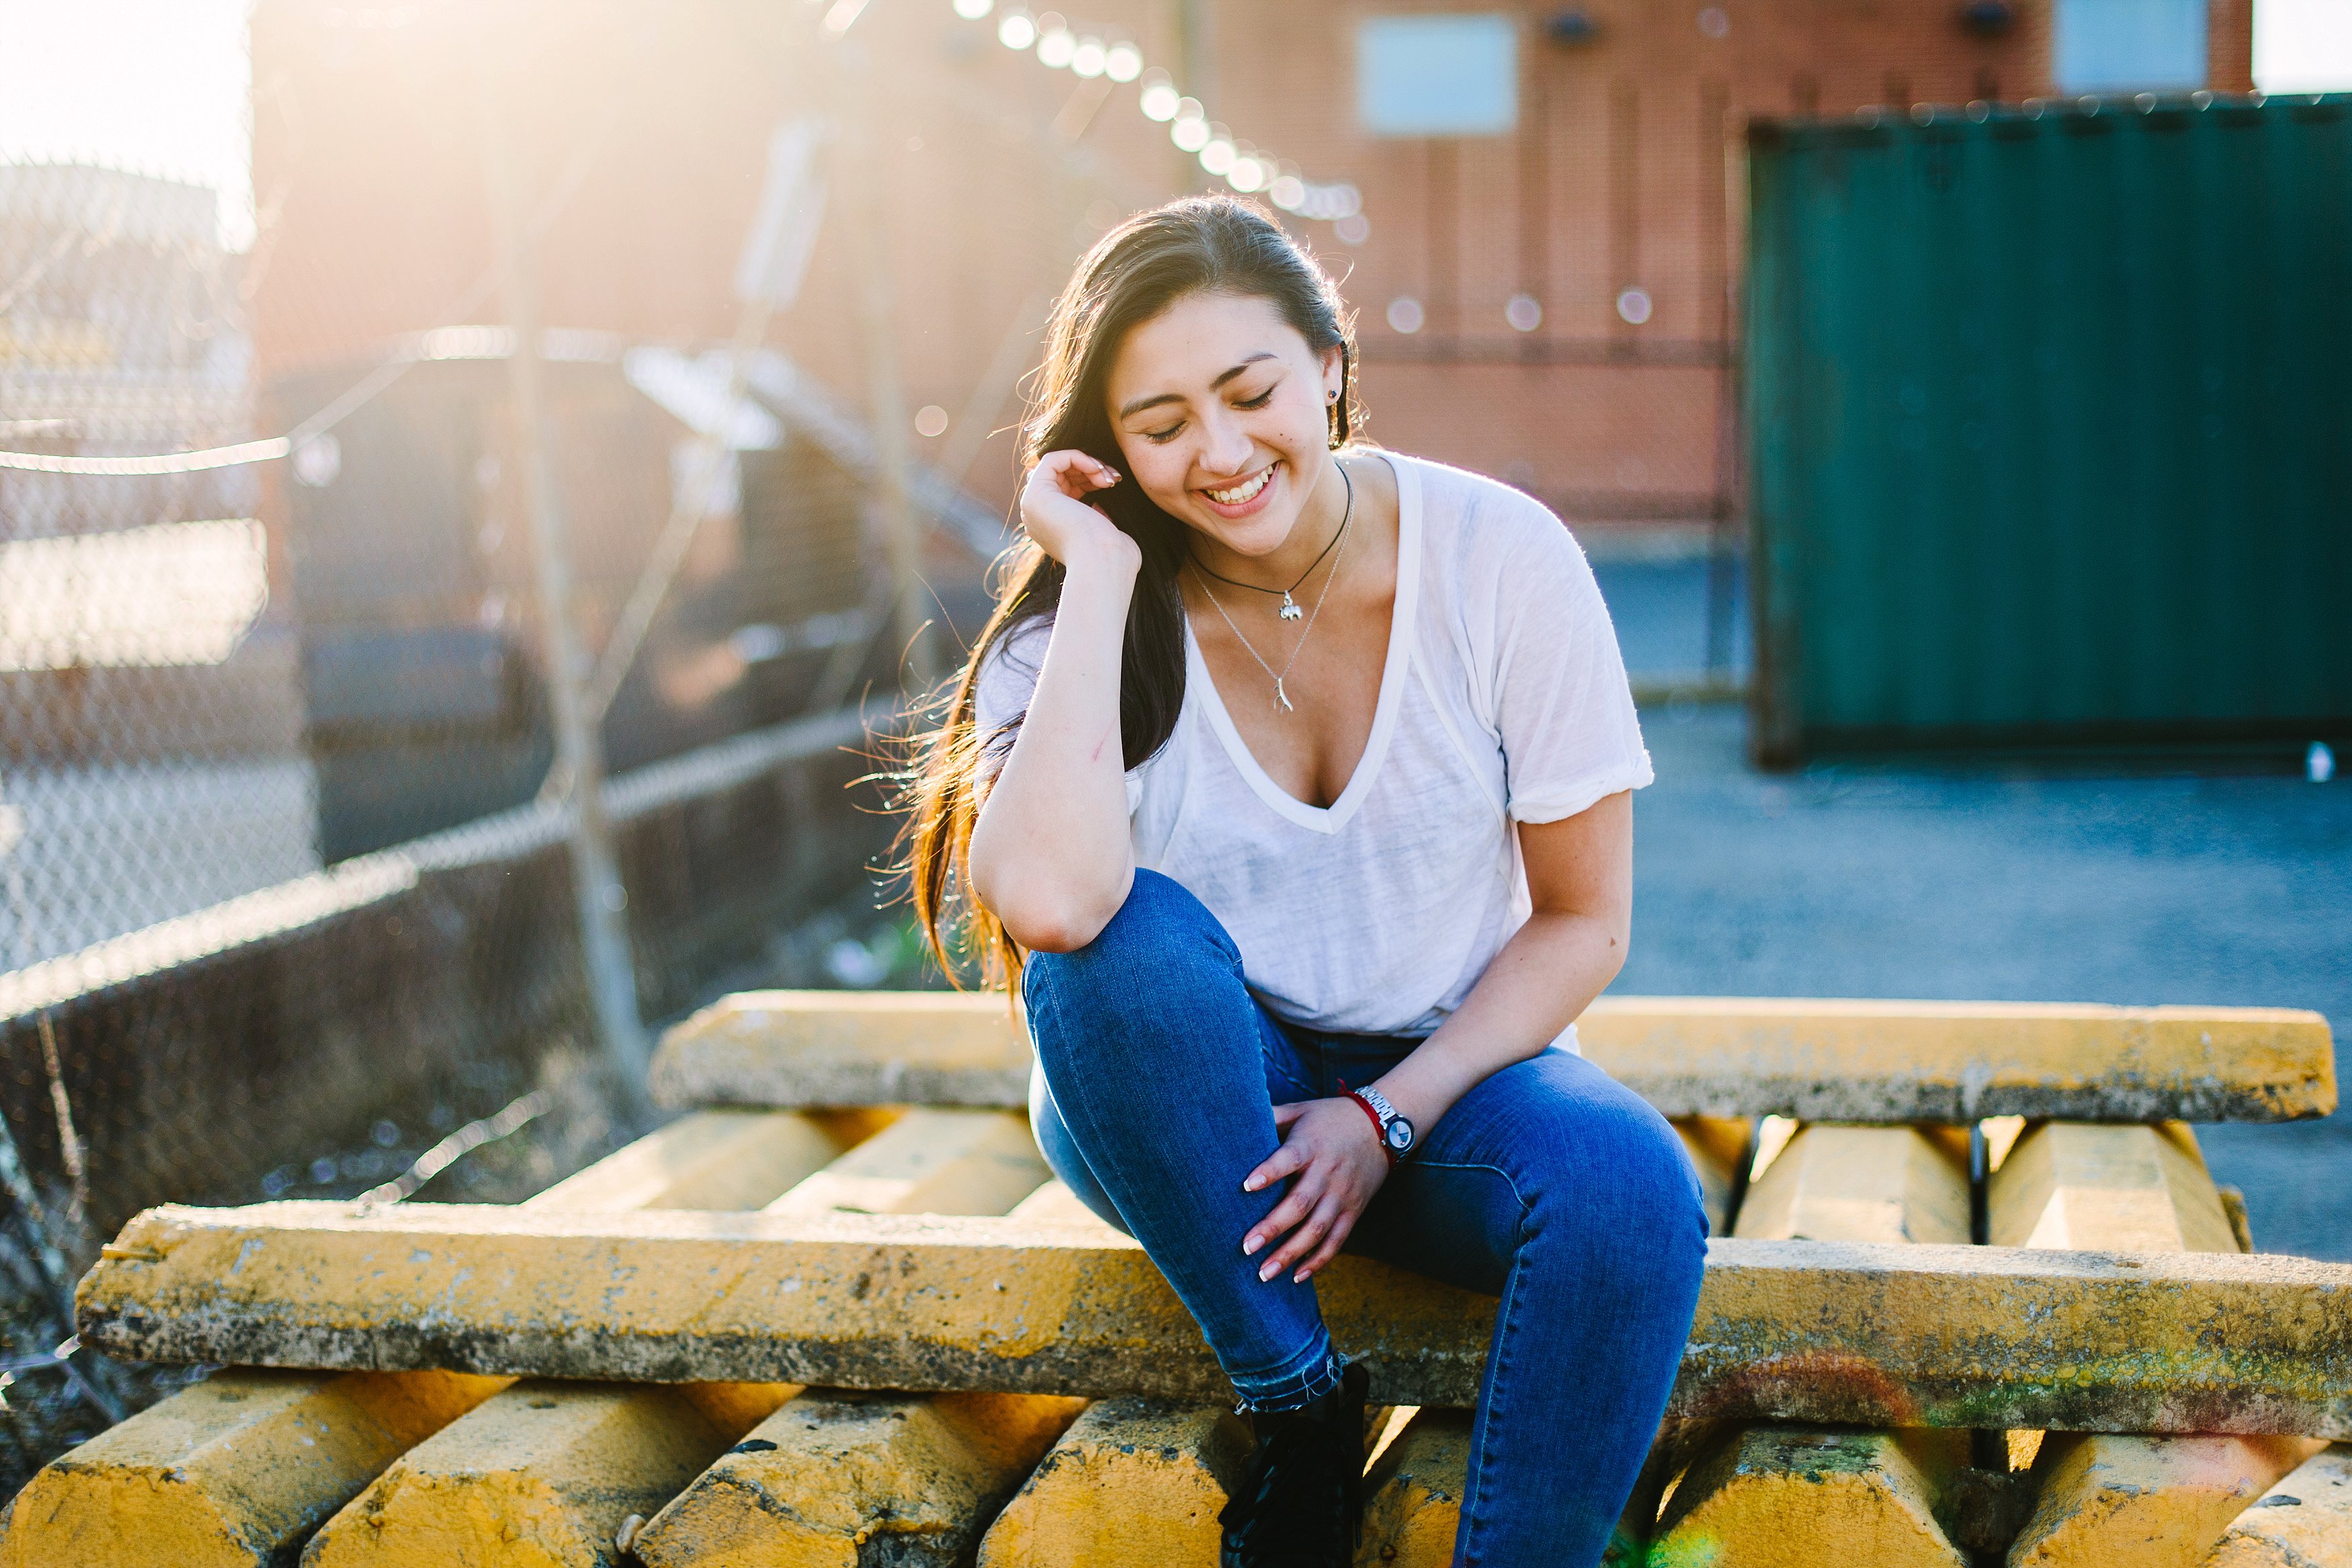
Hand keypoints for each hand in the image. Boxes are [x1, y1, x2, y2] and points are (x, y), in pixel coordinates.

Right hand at [1020, 449, 1139, 576]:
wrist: (1104, 564)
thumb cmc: (1113, 556)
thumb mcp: (1105, 532)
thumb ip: (1097, 518)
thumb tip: (1096, 507)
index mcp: (1053, 528)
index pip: (1067, 489)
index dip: (1090, 478)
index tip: (1113, 482)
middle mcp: (1039, 517)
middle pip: (1062, 475)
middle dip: (1091, 469)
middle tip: (1114, 478)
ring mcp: (1034, 506)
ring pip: (1057, 466)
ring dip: (1088, 464)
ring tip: (1109, 478)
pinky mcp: (1036, 494)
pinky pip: (1053, 459)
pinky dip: (1077, 457)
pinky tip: (1097, 469)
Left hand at [1240, 1097, 1390, 1283]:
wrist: (1383, 1127)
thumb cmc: (1330, 1118)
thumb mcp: (1301, 1110)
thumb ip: (1271, 1116)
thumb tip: (1235, 1116)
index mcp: (1311, 1145)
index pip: (1290, 1159)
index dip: (1269, 1172)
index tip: (1246, 1185)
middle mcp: (1327, 1173)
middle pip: (1300, 1203)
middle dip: (1273, 1227)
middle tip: (1246, 1247)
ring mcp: (1342, 1195)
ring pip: (1317, 1229)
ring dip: (1290, 1253)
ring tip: (1264, 1273)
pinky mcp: (1353, 1211)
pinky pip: (1336, 1240)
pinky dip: (1318, 1260)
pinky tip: (1297, 1276)